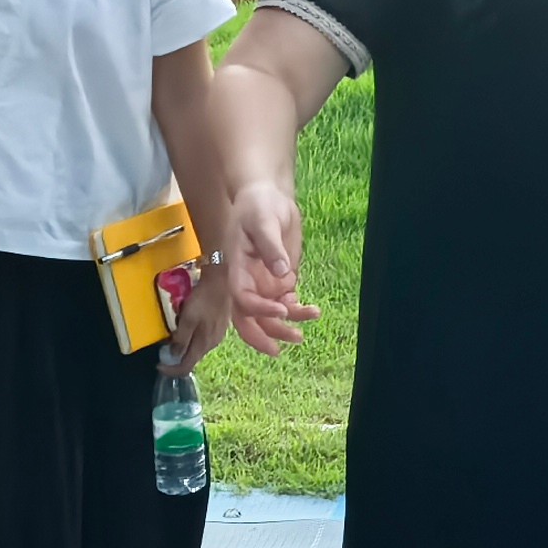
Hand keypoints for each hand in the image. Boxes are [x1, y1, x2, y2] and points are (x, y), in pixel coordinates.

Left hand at [161, 263, 234, 375]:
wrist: (221, 281)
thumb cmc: (203, 299)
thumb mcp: (188, 318)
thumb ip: (181, 339)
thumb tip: (174, 357)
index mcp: (203, 344)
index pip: (186, 367)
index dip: (171, 370)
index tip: (158, 366)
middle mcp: (212, 344)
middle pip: (192, 359)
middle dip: (176, 358)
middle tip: (163, 350)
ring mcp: (217, 335)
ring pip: (197, 348)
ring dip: (184, 346)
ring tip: (174, 334)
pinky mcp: (219, 327)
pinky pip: (202, 339)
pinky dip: (192, 338)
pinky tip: (188, 326)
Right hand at [225, 181, 315, 355]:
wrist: (267, 197)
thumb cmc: (259, 205)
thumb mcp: (264, 220)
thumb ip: (271, 245)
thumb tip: (281, 272)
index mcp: (237, 268)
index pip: (242, 298)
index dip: (260, 309)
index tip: (283, 309)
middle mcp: (247, 281)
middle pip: (247, 319)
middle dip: (262, 336)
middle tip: (280, 350)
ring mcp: (262, 283)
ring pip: (267, 315)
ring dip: (284, 326)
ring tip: (307, 326)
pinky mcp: (277, 280)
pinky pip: (283, 303)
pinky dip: (295, 311)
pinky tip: (310, 310)